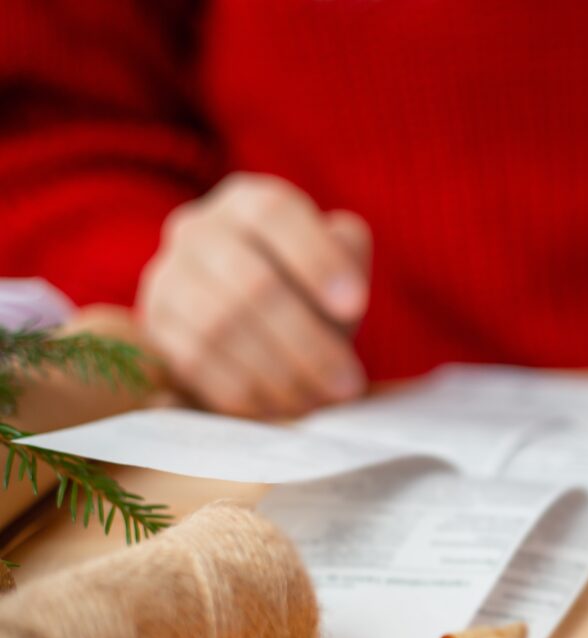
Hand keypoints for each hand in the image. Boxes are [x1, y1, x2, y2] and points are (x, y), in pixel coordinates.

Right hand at [137, 173, 371, 416]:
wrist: (250, 326)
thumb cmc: (307, 290)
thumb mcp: (337, 264)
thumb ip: (348, 255)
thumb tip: (347, 282)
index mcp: (248, 204)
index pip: (275, 214)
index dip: (317, 259)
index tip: (356, 307)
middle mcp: (199, 231)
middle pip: (252, 283)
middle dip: (308, 341)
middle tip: (349, 383)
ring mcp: (168, 278)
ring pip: (222, 327)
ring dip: (280, 373)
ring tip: (321, 400)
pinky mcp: (155, 328)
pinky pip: (197, 363)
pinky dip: (247, 391)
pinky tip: (283, 407)